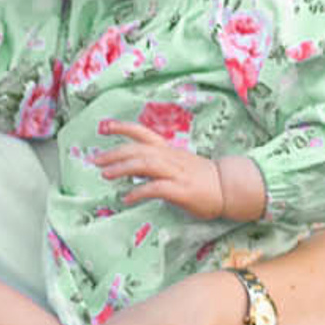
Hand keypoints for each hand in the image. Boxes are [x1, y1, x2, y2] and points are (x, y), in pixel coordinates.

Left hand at [92, 123, 264, 220]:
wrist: (228, 187)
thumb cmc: (202, 178)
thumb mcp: (178, 165)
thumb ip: (157, 165)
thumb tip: (133, 169)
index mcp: (169, 150)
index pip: (144, 134)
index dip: (123, 128)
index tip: (104, 127)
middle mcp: (171, 158)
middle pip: (139, 149)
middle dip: (115, 153)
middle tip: (96, 160)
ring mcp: (177, 173)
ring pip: (146, 164)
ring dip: (123, 168)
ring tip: (106, 174)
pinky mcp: (181, 190)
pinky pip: (156, 188)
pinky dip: (139, 191)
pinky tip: (127, 197)